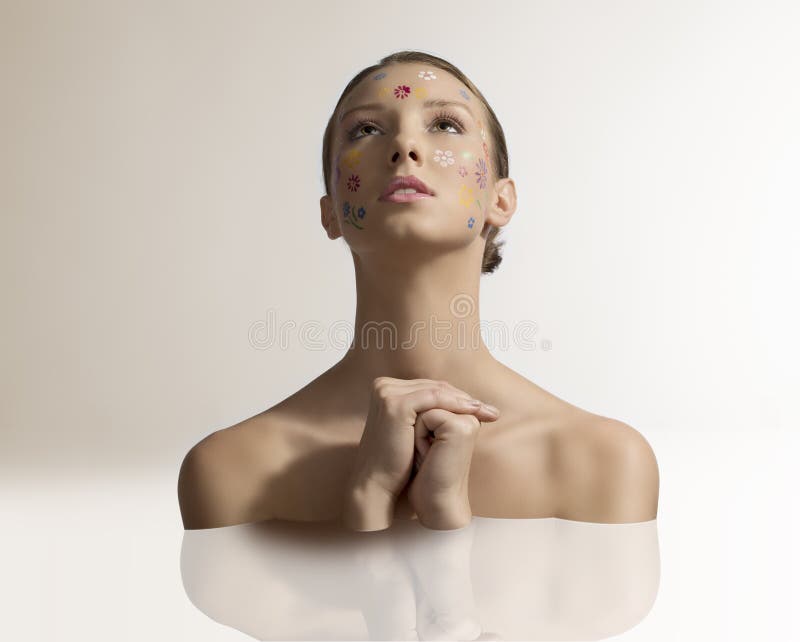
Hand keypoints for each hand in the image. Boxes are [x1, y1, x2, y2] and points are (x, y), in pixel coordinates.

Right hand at [348, 377, 499, 500]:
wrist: (378, 485)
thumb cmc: (397, 463)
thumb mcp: (414, 432)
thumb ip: (428, 414)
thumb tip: (460, 404)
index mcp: (387, 390)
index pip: (430, 388)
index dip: (457, 398)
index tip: (483, 409)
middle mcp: (384, 386)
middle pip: (434, 387)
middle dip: (464, 398)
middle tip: (490, 410)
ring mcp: (387, 392)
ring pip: (436, 391)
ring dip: (464, 401)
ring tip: (486, 412)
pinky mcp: (395, 404)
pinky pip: (433, 398)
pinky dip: (456, 404)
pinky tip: (474, 412)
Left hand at [407, 405, 497, 528]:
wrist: (432, 502)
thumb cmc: (423, 472)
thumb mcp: (424, 437)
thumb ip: (426, 414)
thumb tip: (411, 395)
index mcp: (464, 419)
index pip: (432, 399)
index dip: (418, 421)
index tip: (423, 449)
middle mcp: (469, 417)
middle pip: (429, 399)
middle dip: (418, 423)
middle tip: (425, 454)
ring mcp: (467, 420)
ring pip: (427, 405)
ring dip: (418, 429)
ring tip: (425, 455)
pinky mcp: (459, 427)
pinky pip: (427, 416)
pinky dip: (419, 436)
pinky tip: (426, 456)